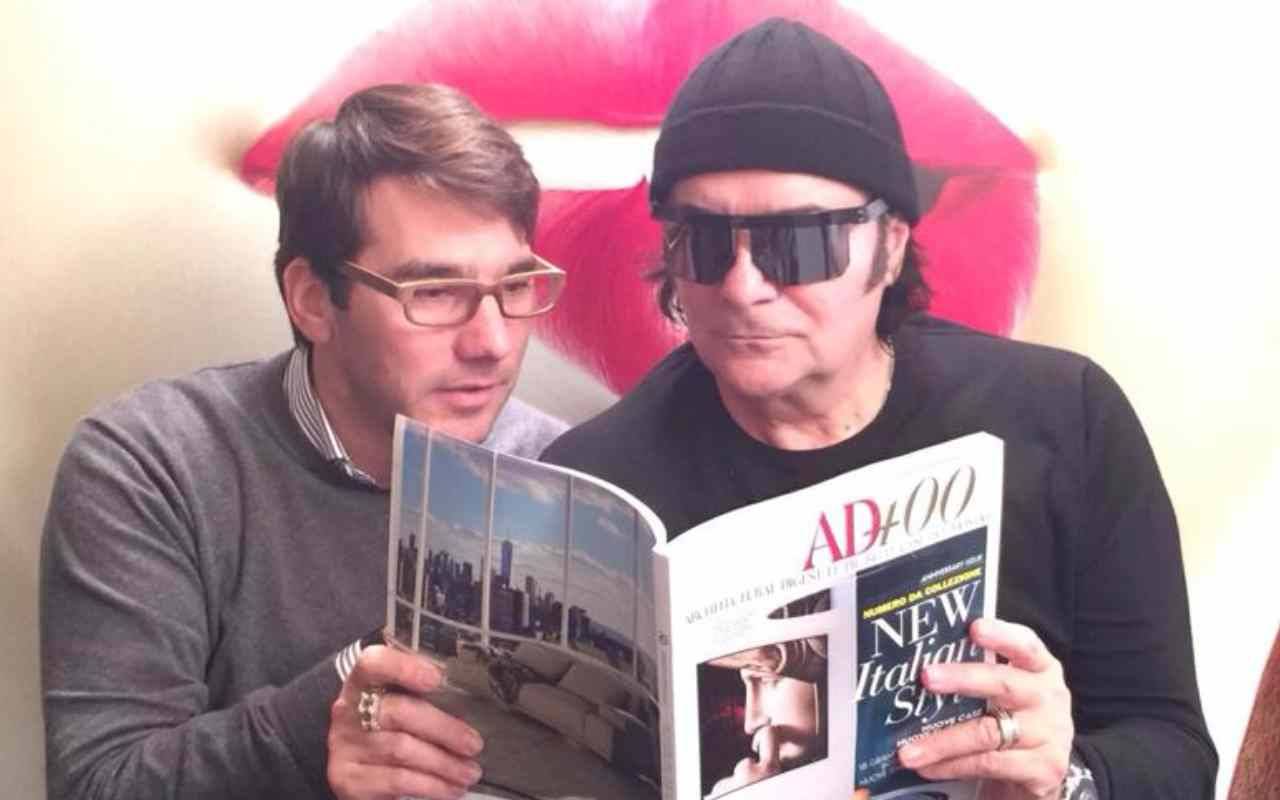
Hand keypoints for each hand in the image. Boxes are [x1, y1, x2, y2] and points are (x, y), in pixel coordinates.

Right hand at [328, 645, 484, 799]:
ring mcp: (345, 746)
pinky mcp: (348, 779)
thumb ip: (424, 697)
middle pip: (397, 712)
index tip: (437, 678)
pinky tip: (450, 789)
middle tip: (474, 744)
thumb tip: (473, 705)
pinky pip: (397, 780)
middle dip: (443, 729)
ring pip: (401, 750)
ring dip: (443, 763)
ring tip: (470, 772)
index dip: (402, 667)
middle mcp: (348, 711)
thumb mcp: (400, 705)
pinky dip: (430, 785)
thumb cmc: (390, 730)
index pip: (372, 663)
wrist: (359, 771)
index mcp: (362, 683)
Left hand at [896, 618, 1071, 798]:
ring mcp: (1049, 735)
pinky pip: (988, 764)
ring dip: (942, 741)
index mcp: (1040, 668)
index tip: (974, 627)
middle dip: (962, 679)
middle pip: (1004, 685)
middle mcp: (1049, 698)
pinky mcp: (1044, 769)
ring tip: (908, 750)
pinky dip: (952, 765)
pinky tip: (927, 766)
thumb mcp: (1004, 690)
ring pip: (987, 733)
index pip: (1025, 645)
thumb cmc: (1012, 716)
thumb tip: (918, 663)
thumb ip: (977, 672)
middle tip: (927, 677)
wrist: (1041, 768)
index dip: (1002, 635)